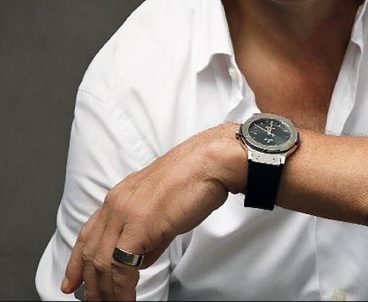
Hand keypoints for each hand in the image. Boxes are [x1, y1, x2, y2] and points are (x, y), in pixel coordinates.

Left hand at [61, 122, 243, 300]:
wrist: (209, 164)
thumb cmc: (195, 179)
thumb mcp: (165, 209)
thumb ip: (150, 237)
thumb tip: (143, 259)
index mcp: (121, 195)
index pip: (89, 233)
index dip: (77, 261)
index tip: (73, 282)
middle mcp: (117, 202)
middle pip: (91, 252)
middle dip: (91, 284)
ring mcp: (125, 213)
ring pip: (102, 263)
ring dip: (106, 292)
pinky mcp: (138, 226)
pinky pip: (121, 267)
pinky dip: (121, 290)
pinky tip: (127, 300)